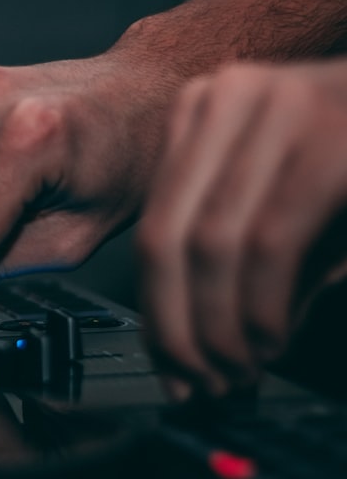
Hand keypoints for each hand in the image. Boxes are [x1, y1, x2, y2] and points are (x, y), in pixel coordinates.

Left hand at [136, 60, 346, 399]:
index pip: (150, 227)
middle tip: (199, 382)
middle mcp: (230, 97)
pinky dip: (262, 306)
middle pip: (164, 238)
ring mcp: (281, 109)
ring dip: (221, 326)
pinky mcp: (335, 141)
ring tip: (241, 367)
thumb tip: (178, 356)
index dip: (153, 311)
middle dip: (176, 327)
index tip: (168, 368)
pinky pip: (270, 243)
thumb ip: (226, 270)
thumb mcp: (279, 212)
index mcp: (202, 110)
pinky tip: (270, 339)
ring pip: (211, 245)